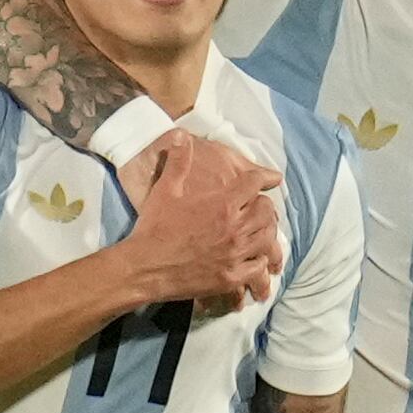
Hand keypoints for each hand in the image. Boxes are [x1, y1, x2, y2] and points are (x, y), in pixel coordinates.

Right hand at [125, 128, 282, 311]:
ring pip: (266, 239)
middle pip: (266, 211)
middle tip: (259, 207)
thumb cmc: (154, 227)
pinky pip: (257, 268)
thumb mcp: (165, 190)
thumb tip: (181, 135)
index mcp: (221, 204)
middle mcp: (233, 228)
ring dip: (265, 233)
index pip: (253, 183)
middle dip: (265, 207)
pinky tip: (253, 259)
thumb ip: (179, 162)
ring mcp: (234, 254)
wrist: (145, 267)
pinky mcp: (230, 277)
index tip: (268, 180)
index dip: (261, 179)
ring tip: (259, 232)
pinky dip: (258, 261)